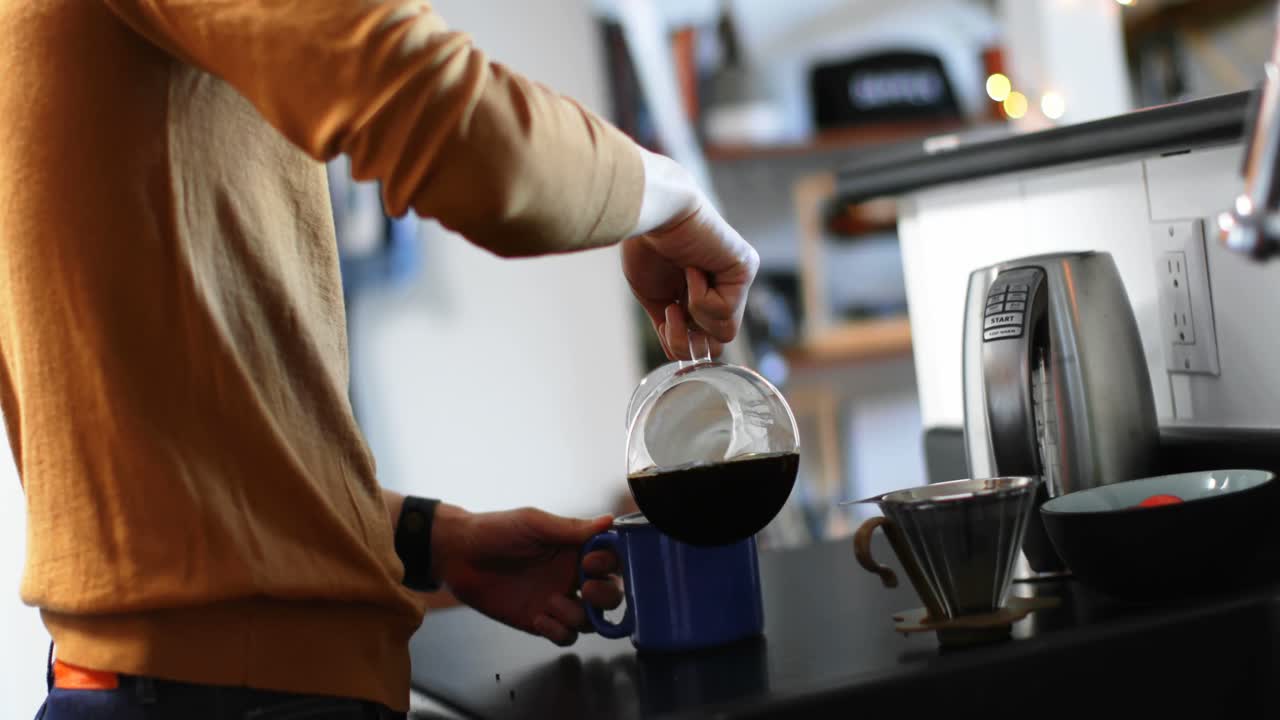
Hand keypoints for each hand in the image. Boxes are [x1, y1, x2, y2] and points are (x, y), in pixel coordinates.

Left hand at [430, 504, 624, 646]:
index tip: (591, 560)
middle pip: (611, 594)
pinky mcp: (540, 620)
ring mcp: (557, 600)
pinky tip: (539, 617)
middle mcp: (572, 575)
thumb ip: (571, 528)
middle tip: (585, 588)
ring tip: (551, 602)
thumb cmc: (495, 531)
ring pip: (590, 620)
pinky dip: (559, 631)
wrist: (458, 555)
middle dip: (606, 594)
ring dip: (578, 615)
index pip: (612, 560)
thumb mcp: (534, 523)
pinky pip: (565, 636)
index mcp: (575, 549)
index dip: (611, 563)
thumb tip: (609, 521)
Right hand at [622, 149, 758, 359]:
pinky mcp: (745, 268)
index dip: (679, 340)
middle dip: (687, 338)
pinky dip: (700, 298)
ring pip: (724, 335)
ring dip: (693, 317)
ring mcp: (736, 279)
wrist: (651, 213)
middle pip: (716, 344)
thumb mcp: (655, 297)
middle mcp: (723, 286)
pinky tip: (693, 269)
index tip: (665, 313)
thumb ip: (672, 325)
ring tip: (681, 287)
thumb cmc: (646, 245)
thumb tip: (682, 354)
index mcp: (700, 293)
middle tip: (673, 308)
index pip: (702, 340)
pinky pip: (725, 313)